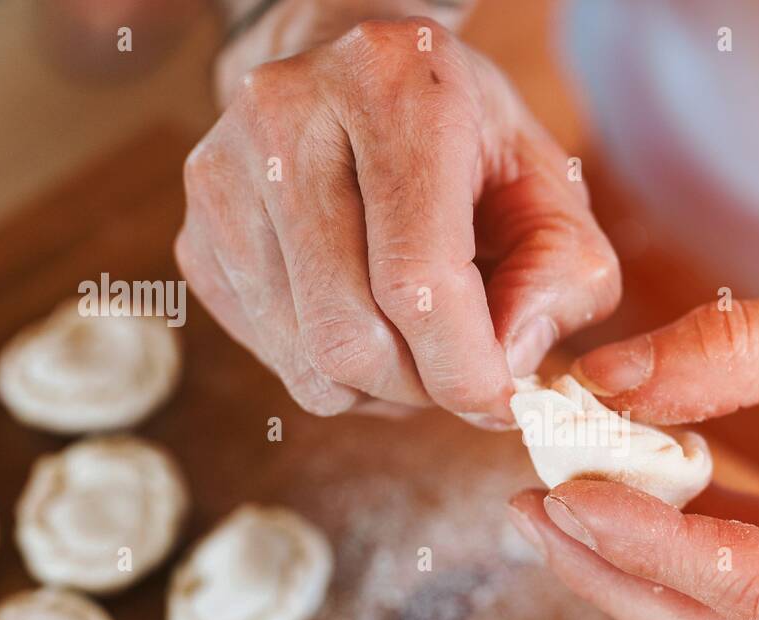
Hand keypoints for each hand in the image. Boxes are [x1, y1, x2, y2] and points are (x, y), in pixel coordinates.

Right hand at [177, 15, 618, 424]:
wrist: (358, 82)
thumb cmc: (468, 141)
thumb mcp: (550, 186)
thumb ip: (563, 275)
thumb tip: (506, 369)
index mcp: (391, 88)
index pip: (414, 277)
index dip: (464, 367)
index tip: (501, 398)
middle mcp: (285, 118)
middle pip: (348, 335)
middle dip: (421, 386)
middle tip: (461, 371)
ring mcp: (223, 179)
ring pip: (307, 361)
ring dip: (381, 387)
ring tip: (419, 340)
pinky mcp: (195, 234)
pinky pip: (275, 358)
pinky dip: (335, 371)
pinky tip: (367, 320)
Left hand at [508, 238, 758, 619]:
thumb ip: (729, 355)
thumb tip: (598, 387)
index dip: (647, 546)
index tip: (562, 490)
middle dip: (619, 576)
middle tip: (527, 509)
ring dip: (638, 574)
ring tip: (552, 506)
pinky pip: (756, 592)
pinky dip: (681, 554)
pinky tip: (619, 504)